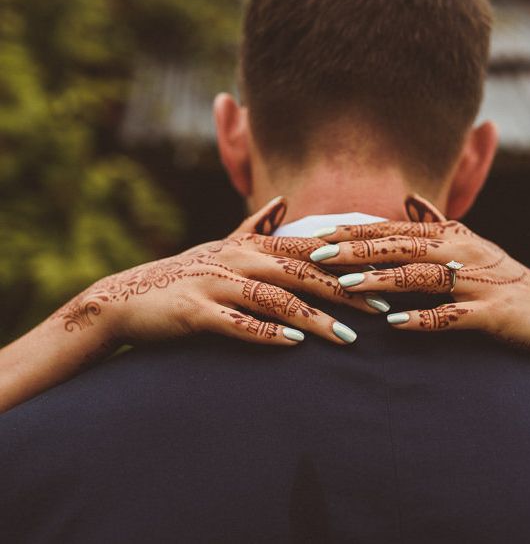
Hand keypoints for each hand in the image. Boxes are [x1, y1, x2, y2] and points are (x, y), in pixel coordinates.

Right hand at [51, 197, 374, 347]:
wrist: (126, 296)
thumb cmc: (185, 273)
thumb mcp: (223, 246)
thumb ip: (257, 227)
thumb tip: (283, 202)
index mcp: (251, 246)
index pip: (309, 251)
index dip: (348, 262)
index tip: (384, 274)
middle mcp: (238, 259)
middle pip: (301, 273)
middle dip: (344, 291)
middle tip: (382, 309)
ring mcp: (215, 283)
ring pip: (274, 299)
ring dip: (313, 318)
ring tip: (347, 338)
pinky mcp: (194, 310)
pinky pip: (235, 322)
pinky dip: (264, 332)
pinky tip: (293, 344)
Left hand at [286, 194, 529, 354]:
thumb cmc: (504, 278)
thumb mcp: (472, 244)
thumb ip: (438, 222)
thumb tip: (411, 199)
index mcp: (451, 235)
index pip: (394, 229)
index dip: (356, 231)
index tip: (319, 233)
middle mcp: (461, 251)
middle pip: (401, 247)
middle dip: (357, 250)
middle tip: (319, 253)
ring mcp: (476, 282)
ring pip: (421, 277)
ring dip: (382, 281)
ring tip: (347, 284)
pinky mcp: (491, 312)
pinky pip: (452, 315)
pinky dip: (423, 319)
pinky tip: (396, 324)